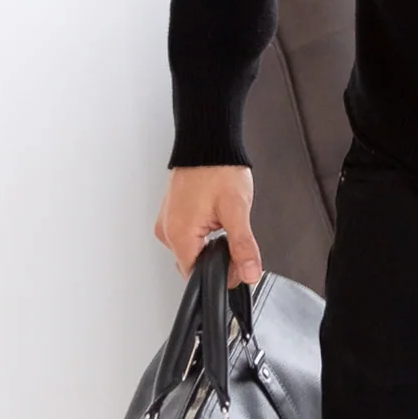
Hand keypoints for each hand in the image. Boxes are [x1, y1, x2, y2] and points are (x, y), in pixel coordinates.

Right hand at [155, 164, 263, 289]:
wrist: (208, 143)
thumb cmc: (218, 169)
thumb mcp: (236, 210)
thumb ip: (243, 246)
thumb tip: (250, 273)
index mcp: (179, 234)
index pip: (195, 275)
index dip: (219, 274)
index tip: (236, 263)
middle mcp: (168, 231)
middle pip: (193, 263)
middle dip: (217, 258)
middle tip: (234, 236)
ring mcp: (168, 221)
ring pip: (192, 249)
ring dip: (210, 245)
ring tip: (223, 222)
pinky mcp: (172, 213)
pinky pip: (187, 234)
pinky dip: (203, 233)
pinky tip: (214, 218)